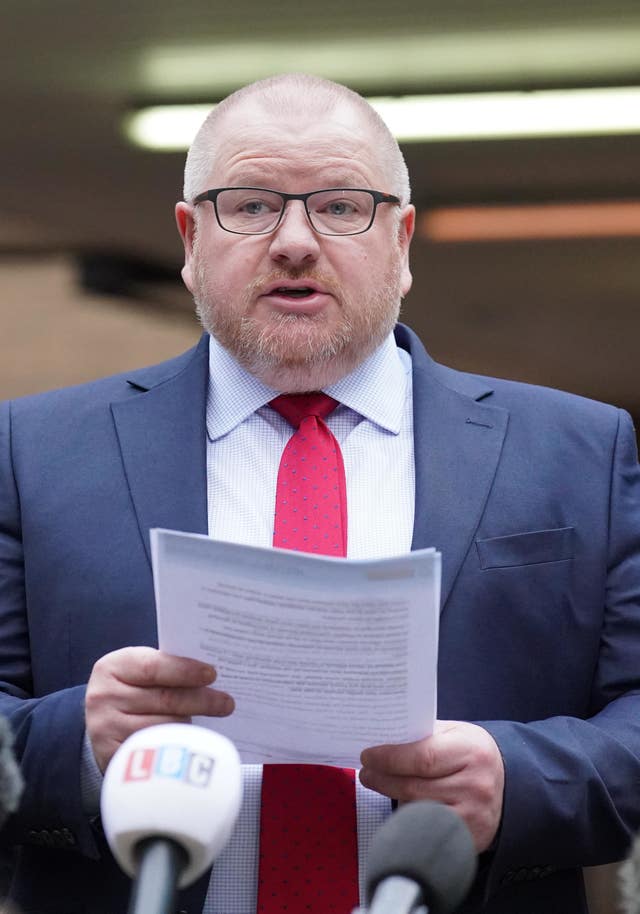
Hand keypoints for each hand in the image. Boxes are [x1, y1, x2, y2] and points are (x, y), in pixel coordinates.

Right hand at [85, 647, 234, 771]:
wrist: (100, 721)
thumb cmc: (132, 689)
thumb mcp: (137, 671)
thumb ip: (165, 668)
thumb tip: (209, 675)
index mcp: (113, 667)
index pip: (154, 667)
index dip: (185, 670)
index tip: (212, 674)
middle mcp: (103, 696)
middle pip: (164, 699)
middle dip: (201, 700)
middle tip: (226, 703)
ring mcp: (105, 728)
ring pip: (163, 727)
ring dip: (190, 725)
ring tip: (207, 723)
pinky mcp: (111, 756)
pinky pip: (153, 751)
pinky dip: (174, 746)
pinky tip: (188, 742)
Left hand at [359, 720, 503, 851]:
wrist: (510, 786)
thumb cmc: (473, 755)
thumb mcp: (456, 734)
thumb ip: (424, 735)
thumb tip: (383, 738)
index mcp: (471, 751)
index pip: (422, 757)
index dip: (389, 758)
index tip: (367, 756)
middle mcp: (475, 785)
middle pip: (414, 786)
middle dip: (382, 779)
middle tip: (366, 773)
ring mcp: (473, 816)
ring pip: (418, 810)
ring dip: (392, 797)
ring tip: (379, 783)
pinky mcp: (470, 839)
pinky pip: (428, 831)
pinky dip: (410, 818)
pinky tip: (402, 805)